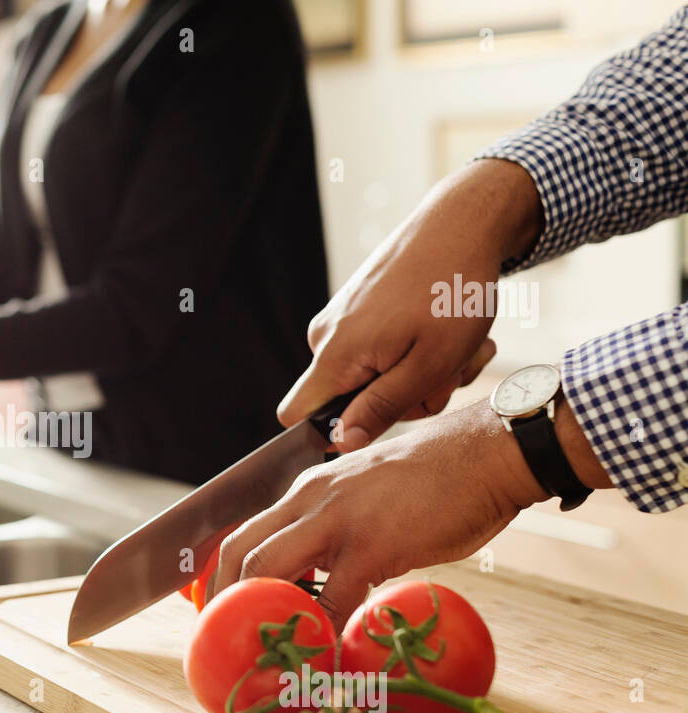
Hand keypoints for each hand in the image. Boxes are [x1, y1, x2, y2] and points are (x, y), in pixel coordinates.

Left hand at [212, 400, 549, 630]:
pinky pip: (333, 600)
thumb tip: (321, 576)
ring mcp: (336, 520)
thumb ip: (337, 531)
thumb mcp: (366, 496)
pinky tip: (328, 655)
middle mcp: (309, 500)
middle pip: (242, 553)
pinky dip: (325, 632)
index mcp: (307, 492)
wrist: (489, 453)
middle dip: (226, 602)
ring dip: (266, 617)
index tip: (227, 616)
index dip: (227, 579)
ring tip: (273, 654)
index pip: (246, 535)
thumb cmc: (438, 480)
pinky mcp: (371, 544)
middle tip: (234, 641)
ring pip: (267, 571)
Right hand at [278, 159, 542, 451]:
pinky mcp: (359, 308)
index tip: (380, 420)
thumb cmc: (451, 292)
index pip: (296, 415)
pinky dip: (418, 350)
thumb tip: (343, 443)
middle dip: (403, 399)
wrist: (462, 222)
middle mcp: (326, 337)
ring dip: (420, 374)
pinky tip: (450, 334)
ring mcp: (342, 319)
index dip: (332, 431)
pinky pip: (381, 350)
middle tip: (448, 375)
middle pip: (349, 401)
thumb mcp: (428, 364)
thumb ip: (382, 407)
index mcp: (335, 355)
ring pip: (374, 376)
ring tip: (458, 349)